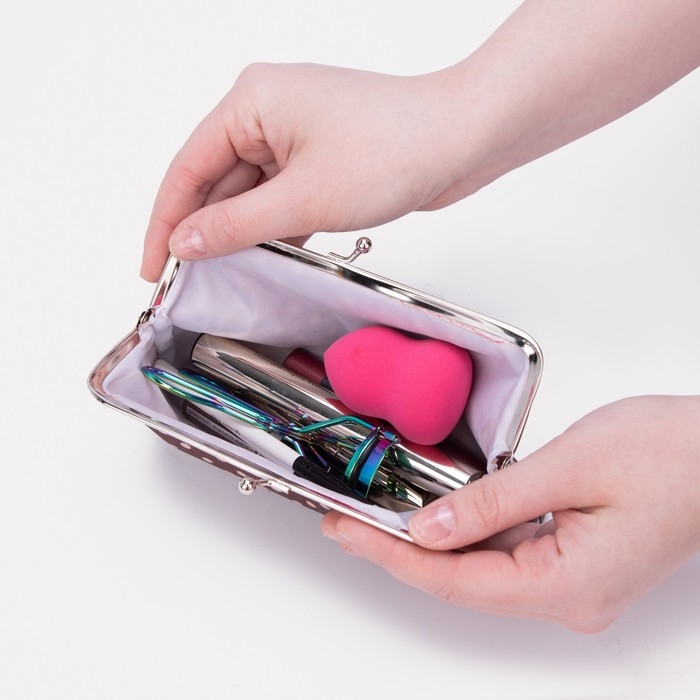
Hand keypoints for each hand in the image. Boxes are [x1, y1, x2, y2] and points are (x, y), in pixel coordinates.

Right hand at [140, 62, 488, 280]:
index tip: (152, 267)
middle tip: (188, 281)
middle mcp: (268, 113)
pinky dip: (275, 229)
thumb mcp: (304, 198)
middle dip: (205, 232)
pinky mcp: (321, 159)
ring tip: (226, 279)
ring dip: (243, 234)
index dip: (165, 222)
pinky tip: (268, 260)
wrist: (463, 138)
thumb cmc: (395, 146)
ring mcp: (297, 137)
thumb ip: (237, 224)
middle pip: (216, 182)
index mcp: (251, 102)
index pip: (187, 169)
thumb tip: (185, 242)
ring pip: (251, 194)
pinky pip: (282, 198)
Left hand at [321, 395, 699, 632]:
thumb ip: (492, 503)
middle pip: (462, 580)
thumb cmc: (669, 453)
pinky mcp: (574, 558)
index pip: (456, 580)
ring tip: (378, 517)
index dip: (394, 555)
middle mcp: (570, 596)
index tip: (349, 532)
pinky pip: (505, 551)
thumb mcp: (568, 467)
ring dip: (430, 541)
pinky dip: (466, 532)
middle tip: (348, 523)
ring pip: (481, 567)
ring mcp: (573, 581)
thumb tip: (428, 529)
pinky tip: (436, 514)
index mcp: (569, 585)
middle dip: (401, 549)